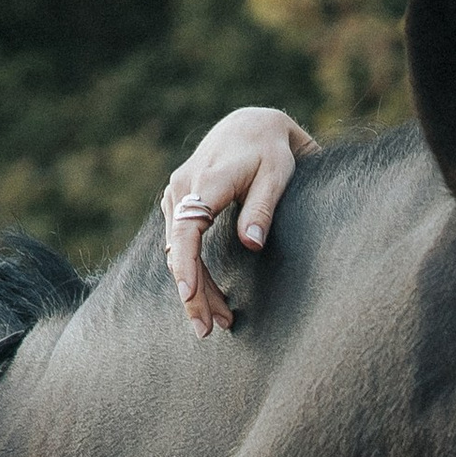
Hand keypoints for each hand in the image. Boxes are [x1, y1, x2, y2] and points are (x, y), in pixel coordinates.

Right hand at [162, 108, 318, 335]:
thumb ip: (264, 208)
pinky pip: (180, 245)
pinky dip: (193, 272)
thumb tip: (252, 243)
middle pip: (178, 249)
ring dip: (196, 289)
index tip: (188, 296)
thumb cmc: (271, 151)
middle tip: (208, 332)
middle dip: (191, 294)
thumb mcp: (278, 174)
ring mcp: (177, 194)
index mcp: (209, 180)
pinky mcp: (178, 203)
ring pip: (177, 252)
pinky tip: (211, 298)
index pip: (188, 227)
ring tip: (221, 322)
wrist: (250, 125)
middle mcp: (184, 187)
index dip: (185, 263)